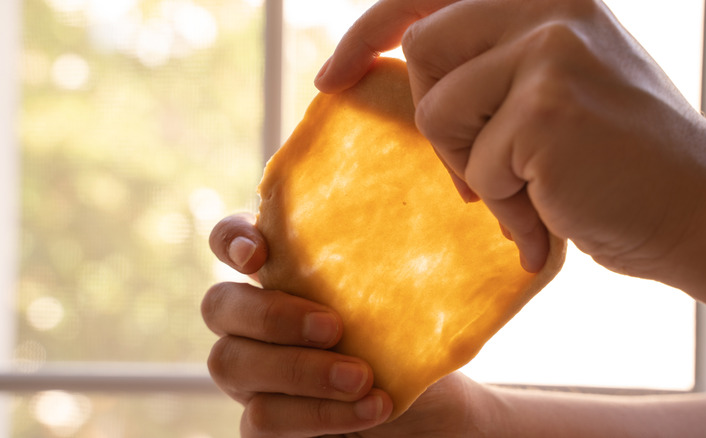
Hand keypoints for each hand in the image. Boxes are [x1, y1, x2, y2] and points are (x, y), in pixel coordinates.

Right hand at [204, 213, 499, 436]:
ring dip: (301, 371)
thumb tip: (411, 213)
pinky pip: (261, 420)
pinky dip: (318, 414)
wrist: (436, 411)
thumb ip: (383, 266)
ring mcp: (252, 374)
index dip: (230, 240)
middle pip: (219, 305)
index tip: (258, 254)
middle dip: (272, 315)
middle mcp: (256, 320)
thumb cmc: (416, 345)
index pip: (231, 239)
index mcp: (284, 275)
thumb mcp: (409, 301)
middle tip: (334, 327)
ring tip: (363, 378)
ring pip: (232, 364)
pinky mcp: (263, 423)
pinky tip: (369, 409)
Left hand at [315, 0, 705, 280]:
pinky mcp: (548, 107)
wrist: (698, 208)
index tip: (333, 77)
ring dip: (477, 167)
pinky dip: (508, 205)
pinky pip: (480, 166)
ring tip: (533, 189)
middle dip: (443, 126)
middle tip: (485, 170)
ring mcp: (551, 48)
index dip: (368, 31)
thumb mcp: (554, 85)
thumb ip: (488, 65)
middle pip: (423, 53)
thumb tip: (395, 70)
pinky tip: (553, 213)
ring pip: (439, 111)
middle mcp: (550, 2)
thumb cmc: (618, 159)